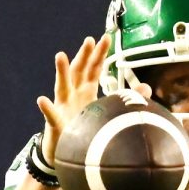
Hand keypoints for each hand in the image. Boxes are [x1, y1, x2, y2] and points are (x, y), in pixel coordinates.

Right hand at [36, 34, 150, 163]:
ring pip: (62, 87)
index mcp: (86, 91)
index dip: (99, 53)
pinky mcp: (56, 124)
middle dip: (84, 55)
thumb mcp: (107, 111)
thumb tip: (146, 88)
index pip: (93, 68)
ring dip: (61, 71)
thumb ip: (125, 98)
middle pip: (78, 71)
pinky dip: (47, 108)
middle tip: (89, 40)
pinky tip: (42, 100)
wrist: (67, 152)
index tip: (106, 38)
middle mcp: (73, 95)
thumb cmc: (86, 128)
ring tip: (61, 55)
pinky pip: (51, 116)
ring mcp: (63, 108)